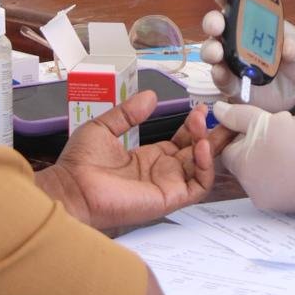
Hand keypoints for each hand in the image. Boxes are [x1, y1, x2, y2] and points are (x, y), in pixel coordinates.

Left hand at [39, 92, 215, 229]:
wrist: (71, 187)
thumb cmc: (80, 163)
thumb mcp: (105, 126)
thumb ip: (129, 112)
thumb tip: (150, 96)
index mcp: (149, 158)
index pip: (182, 141)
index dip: (194, 126)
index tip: (201, 109)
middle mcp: (162, 172)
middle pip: (197, 154)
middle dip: (212, 135)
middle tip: (223, 116)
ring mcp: (167, 186)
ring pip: (202, 168)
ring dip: (208, 145)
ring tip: (204, 125)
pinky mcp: (168, 198)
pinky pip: (198, 185)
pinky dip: (206, 167)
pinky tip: (201, 147)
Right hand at [199, 0, 294, 112]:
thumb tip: (288, 47)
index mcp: (249, 17)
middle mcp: (233, 35)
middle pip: (215, 23)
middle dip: (212, 21)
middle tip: (217, 25)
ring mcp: (229, 59)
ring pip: (210, 49)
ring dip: (210, 49)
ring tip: (217, 52)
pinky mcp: (230, 82)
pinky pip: (219, 77)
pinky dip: (218, 74)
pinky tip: (221, 72)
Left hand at [212, 101, 294, 213]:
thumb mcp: (267, 121)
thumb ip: (239, 116)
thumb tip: (216, 110)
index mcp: (242, 169)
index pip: (230, 148)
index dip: (244, 132)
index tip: (263, 123)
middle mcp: (252, 191)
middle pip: (248, 160)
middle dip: (262, 143)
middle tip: (284, 129)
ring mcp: (273, 202)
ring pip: (266, 171)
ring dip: (277, 155)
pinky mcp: (292, 208)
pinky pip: (283, 183)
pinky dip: (291, 171)